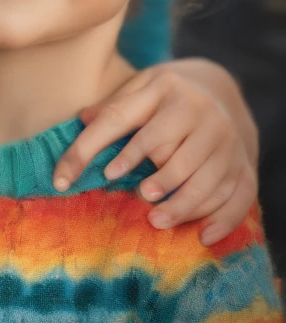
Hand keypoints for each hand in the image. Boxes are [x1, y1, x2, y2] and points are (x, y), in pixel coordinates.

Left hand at [52, 60, 258, 244]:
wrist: (219, 87)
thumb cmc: (164, 95)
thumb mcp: (138, 87)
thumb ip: (112, 106)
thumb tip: (80, 119)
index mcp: (164, 89)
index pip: (126, 121)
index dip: (114, 151)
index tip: (101, 175)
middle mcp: (200, 111)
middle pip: (174, 153)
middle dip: (158, 179)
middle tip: (140, 197)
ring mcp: (226, 138)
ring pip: (205, 179)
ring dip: (181, 205)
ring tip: (156, 219)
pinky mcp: (243, 162)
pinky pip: (238, 195)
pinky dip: (222, 219)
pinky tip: (203, 236)